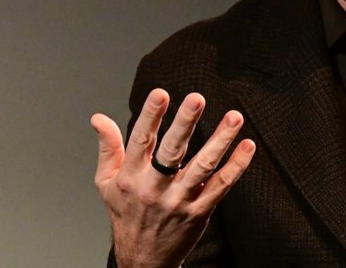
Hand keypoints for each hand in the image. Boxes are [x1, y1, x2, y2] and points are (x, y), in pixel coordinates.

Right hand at [91, 89, 256, 267]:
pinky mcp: (200, 212)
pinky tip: (247, 147)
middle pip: (171, 152)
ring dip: (220, 141)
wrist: (142, 260)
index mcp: (131, 177)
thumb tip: (99, 118)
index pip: (140, 141)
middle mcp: (155, 188)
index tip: (161, 93)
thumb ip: (107, 148)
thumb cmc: (126, 215)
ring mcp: (179, 201)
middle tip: (197, 99)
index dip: (150, 116)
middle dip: (185, 123)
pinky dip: (236, 166)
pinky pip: (221, 186)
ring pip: (203, 167)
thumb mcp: (106, 183)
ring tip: (234, 117)